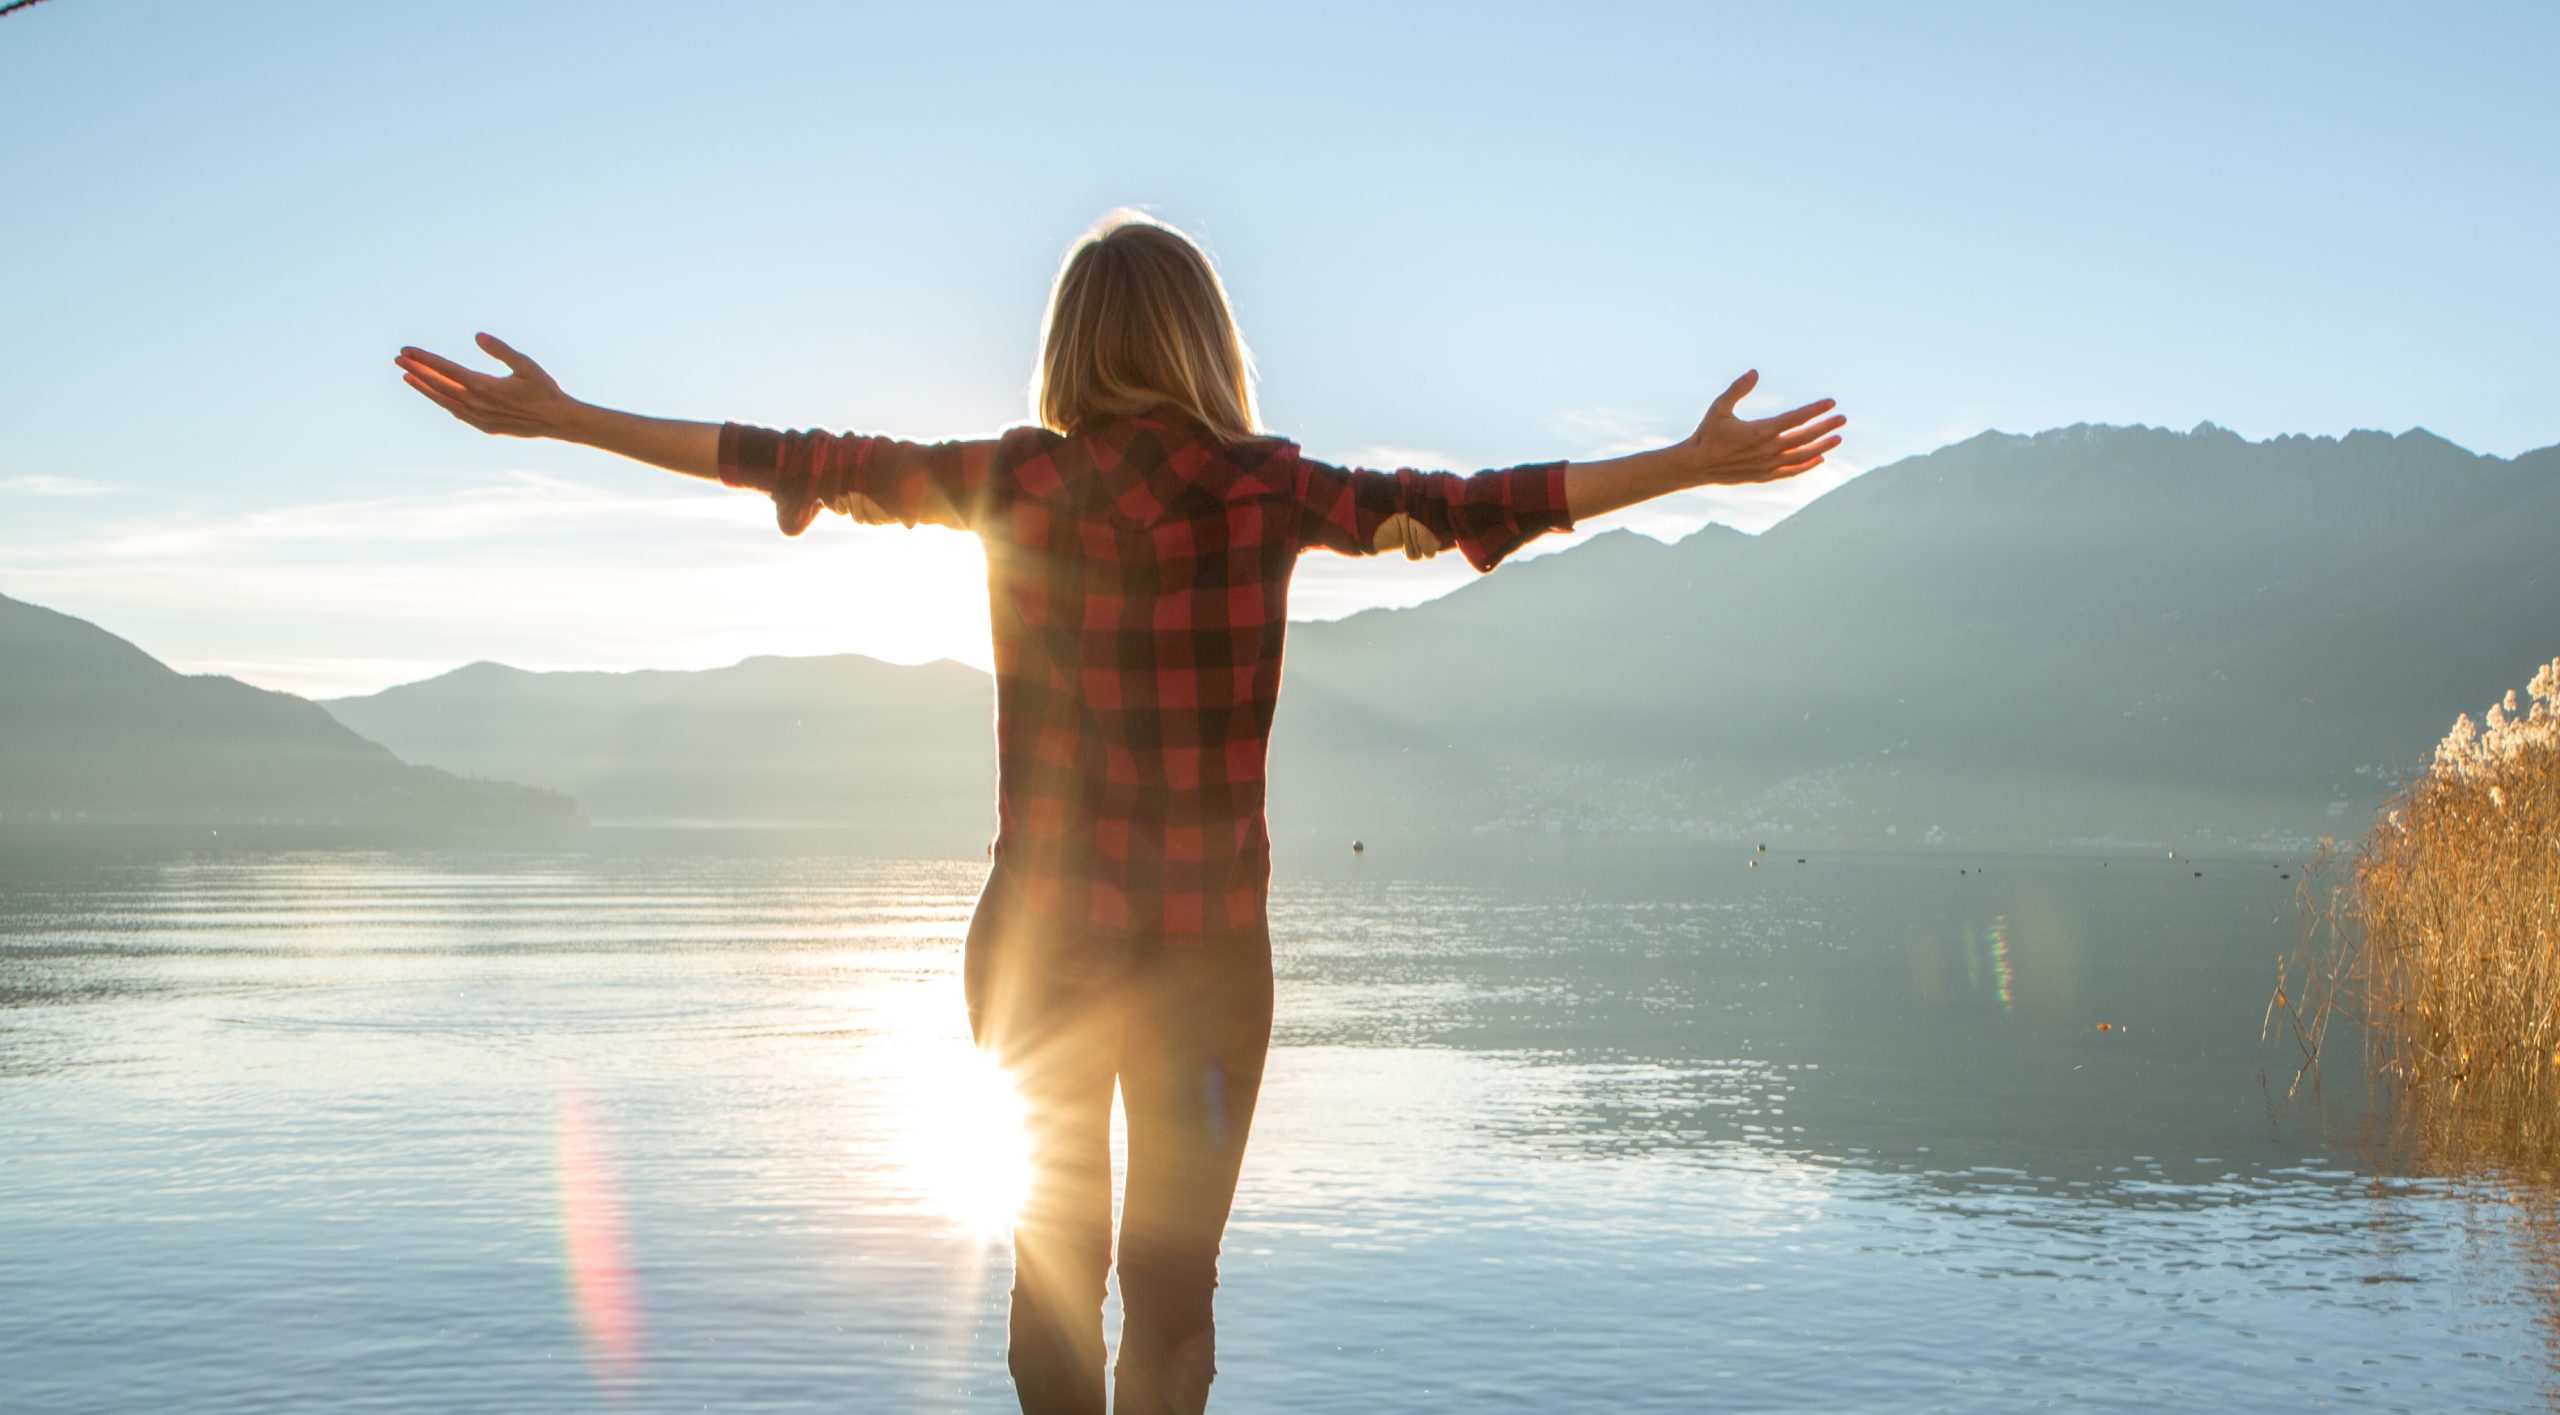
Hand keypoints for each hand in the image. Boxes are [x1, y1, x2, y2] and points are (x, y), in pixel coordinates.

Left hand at [394, 334, 576, 437]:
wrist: (558, 421)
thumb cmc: (544, 389)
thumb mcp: (526, 364)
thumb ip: (501, 350)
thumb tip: (478, 336)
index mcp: (484, 386)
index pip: (445, 369)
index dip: (423, 359)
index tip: (406, 351)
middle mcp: (476, 403)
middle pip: (438, 385)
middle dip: (416, 371)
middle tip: (398, 360)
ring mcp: (478, 418)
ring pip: (443, 401)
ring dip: (424, 388)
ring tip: (408, 377)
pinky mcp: (484, 427)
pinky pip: (457, 413)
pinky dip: (443, 402)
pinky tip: (437, 395)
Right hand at [1685, 370, 1843, 485]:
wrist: (1696, 466)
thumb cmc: (1707, 434)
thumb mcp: (1719, 407)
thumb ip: (1738, 389)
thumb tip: (1754, 372)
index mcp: (1760, 430)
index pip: (1796, 418)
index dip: (1815, 409)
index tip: (1830, 402)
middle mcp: (1768, 449)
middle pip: (1805, 437)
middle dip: (1825, 427)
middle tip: (1842, 419)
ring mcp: (1767, 465)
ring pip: (1802, 456)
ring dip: (1822, 447)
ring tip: (1837, 439)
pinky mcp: (1764, 476)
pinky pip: (1791, 472)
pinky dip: (1807, 466)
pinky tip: (1819, 459)